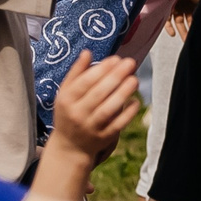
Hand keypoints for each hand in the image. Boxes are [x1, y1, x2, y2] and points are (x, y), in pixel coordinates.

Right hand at [48, 51, 141, 167]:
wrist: (69, 147)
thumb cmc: (69, 113)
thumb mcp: (65, 93)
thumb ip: (76, 73)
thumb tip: (87, 52)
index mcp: (66, 100)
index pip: (85, 82)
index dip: (101, 69)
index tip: (116, 59)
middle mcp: (77, 114)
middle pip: (98, 94)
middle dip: (115, 77)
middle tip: (130, 63)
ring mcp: (90, 127)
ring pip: (108, 109)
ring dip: (123, 93)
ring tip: (134, 79)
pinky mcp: (103, 138)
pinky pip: (117, 125)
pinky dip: (128, 113)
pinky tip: (136, 101)